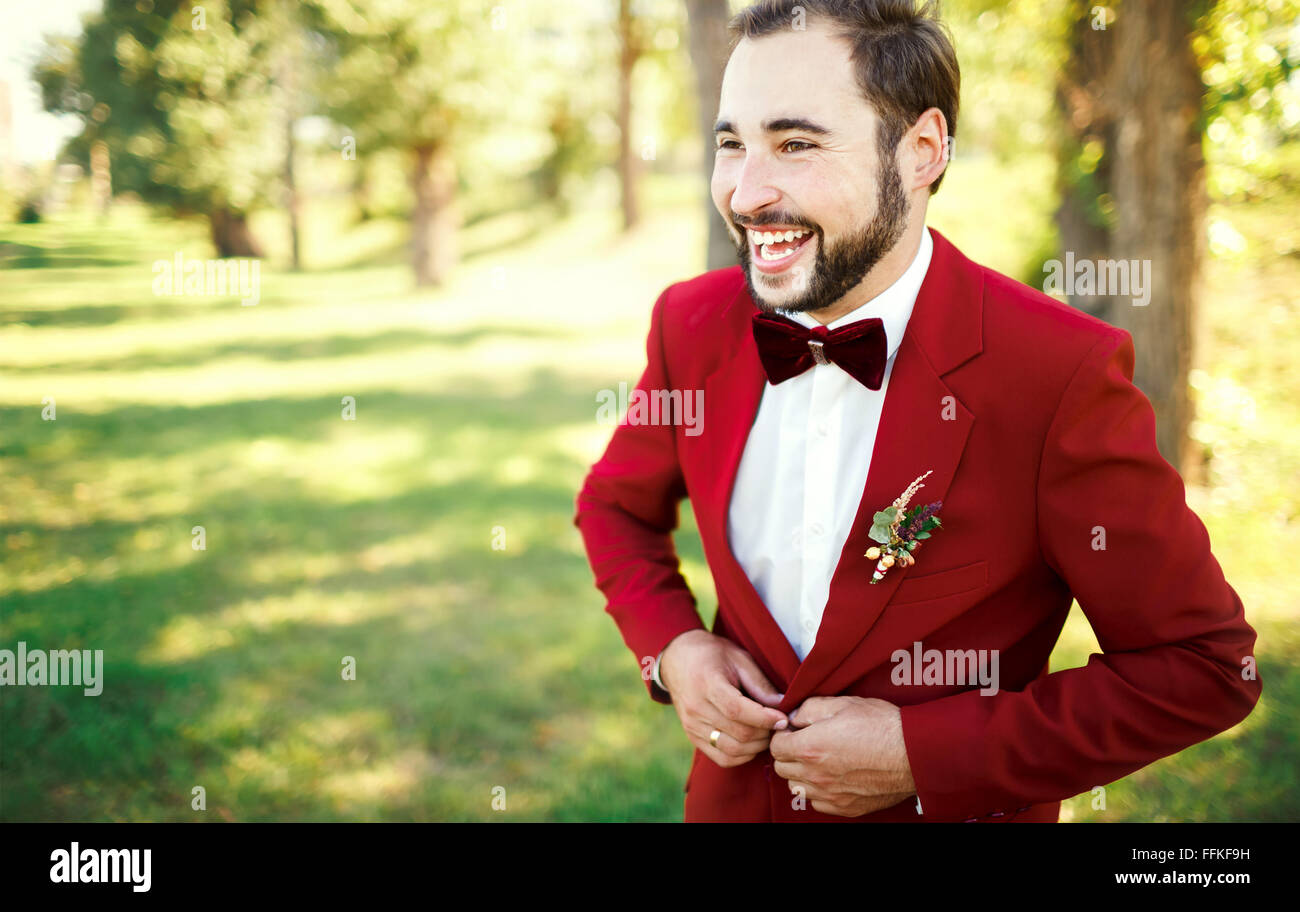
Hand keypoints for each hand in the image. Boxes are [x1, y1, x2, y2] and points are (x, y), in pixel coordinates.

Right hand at [659, 630, 788, 767]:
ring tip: (767, 733)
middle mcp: (696, 708)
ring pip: (732, 750)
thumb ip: (759, 683)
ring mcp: (692, 726)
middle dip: (765, 733)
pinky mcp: (693, 737)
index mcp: (707, 683)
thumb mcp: (739, 659)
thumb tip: (783, 705)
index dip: (764, 718)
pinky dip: (742, 756)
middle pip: (738, 733)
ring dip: (756, 747)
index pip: (737, 710)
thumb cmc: (713, 655)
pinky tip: (752, 743)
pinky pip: (722, 758)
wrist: (678, 660)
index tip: (784, 719)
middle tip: (779, 725)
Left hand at [770, 696, 915, 816]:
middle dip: (789, 754)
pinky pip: (818, 802)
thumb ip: (809, 709)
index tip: (794, 731)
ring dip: (801, 774)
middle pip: (782, 769)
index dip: (783, 735)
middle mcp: (815, 775)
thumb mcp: (842, 703)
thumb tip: (795, 717)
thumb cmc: (880, 725)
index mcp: (810, 747)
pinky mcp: (845, 807)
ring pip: (797, 788)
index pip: (776, 746)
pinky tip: (833, 777)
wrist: (912, 753)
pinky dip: (819, 791)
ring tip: (819, 760)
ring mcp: (830, 794)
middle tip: (805, 743)